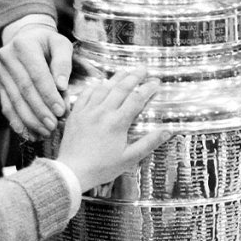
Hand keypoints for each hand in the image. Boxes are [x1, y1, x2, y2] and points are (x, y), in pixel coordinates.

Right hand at [0, 24, 73, 138]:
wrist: (27, 37)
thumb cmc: (49, 43)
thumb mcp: (61, 45)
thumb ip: (63, 63)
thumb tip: (62, 86)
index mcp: (24, 46)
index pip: (37, 75)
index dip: (49, 95)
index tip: (61, 111)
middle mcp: (8, 59)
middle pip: (25, 90)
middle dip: (40, 111)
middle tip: (54, 126)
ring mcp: (1, 72)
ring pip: (15, 100)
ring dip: (30, 120)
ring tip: (45, 132)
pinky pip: (7, 105)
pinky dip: (17, 121)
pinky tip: (28, 133)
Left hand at [57, 68, 171, 191]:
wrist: (72, 171)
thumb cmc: (102, 167)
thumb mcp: (130, 158)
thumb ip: (149, 143)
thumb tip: (168, 131)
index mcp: (118, 122)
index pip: (137, 99)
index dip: (148, 88)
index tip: (156, 82)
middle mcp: (103, 112)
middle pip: (121, 88)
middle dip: (134, 76)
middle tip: (143, 69)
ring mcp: (88, 111)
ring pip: (104, 88)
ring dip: (116, 78)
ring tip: (125, 71)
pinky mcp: (76, 114)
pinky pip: (86, 94)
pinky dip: (95, 87)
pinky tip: (100, 83)